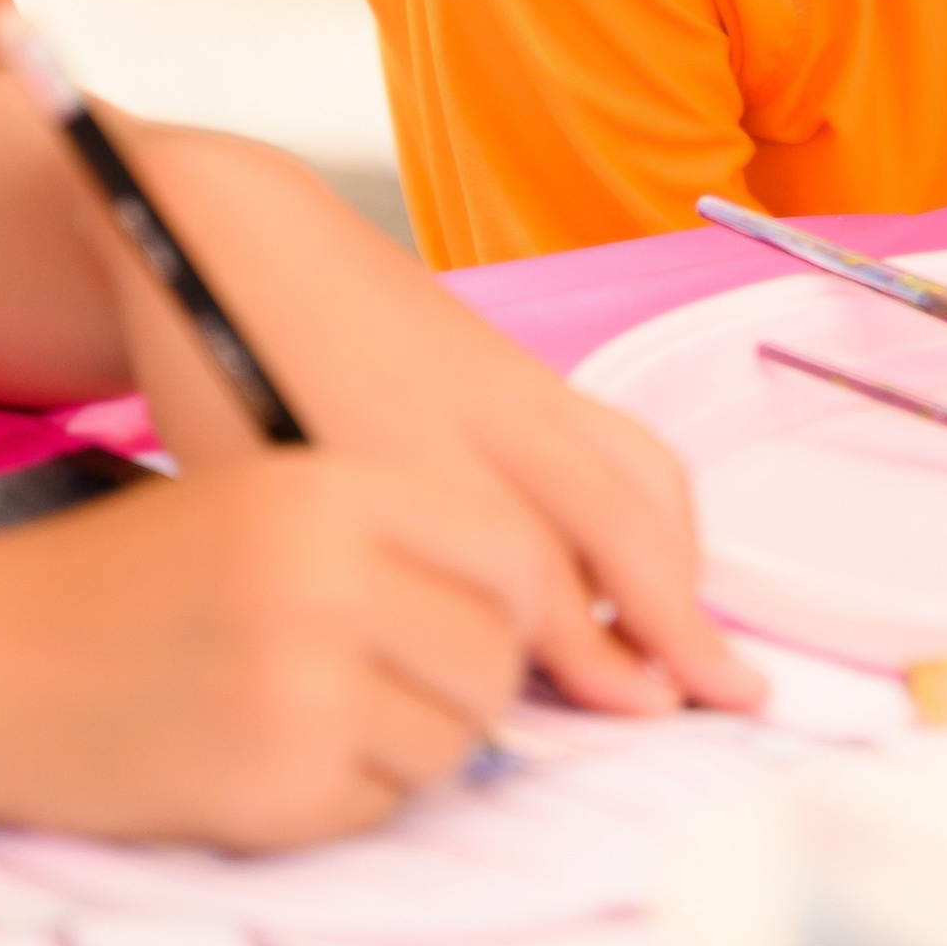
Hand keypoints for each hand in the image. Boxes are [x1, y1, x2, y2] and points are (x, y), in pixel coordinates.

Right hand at [0, 456, 538, 848]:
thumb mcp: (266, 500)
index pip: (515, 553)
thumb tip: (547, 611)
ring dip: (418, 747)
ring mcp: (300, 692)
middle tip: (402, 683)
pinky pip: (383, 808)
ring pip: (456, 742)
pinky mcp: (272, 792)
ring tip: (327, 718)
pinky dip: (352, 799)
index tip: (499, 627)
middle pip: (496, 655)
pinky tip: (275, 760)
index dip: (523, 602)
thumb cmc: (131, 578)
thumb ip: (396, 537)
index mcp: (332, 491)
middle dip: (472, 683)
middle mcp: (327, 581)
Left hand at [115, 130, 763, 720]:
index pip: (530, 565)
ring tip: (692, 634)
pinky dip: (653, 508)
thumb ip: (361, 572)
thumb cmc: (222, 375)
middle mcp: (476, 411)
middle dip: (675, 609)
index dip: (591, 649)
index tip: (636, 710)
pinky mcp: (517, 364)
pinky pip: (618, 438)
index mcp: (401, 451)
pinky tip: (647, 564)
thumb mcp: (263, 492)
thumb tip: (449, 670)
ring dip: (677, 554)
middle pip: (613, 511)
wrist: (240, 235)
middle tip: (724, 689)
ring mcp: (508, 378)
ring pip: (631, 466)